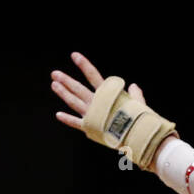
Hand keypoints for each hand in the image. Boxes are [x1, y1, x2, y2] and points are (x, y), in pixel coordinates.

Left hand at [51, 51, 176, 168]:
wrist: (136, 137)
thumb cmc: (139, 120)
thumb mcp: (139, 105)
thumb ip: (135, 95)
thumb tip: (133, 86)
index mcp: (108, 95)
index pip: (93, 75)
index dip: (84, 65)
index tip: (74, 55)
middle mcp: (97, 103)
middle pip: (78, 88)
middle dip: (66, 80)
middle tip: (55, 73)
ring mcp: (92, 115)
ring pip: (74, 102)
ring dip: (63, 93)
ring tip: (54, 85)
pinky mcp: (90, 128)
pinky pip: (76, 123)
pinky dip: (67, 119)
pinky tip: (58, 115)